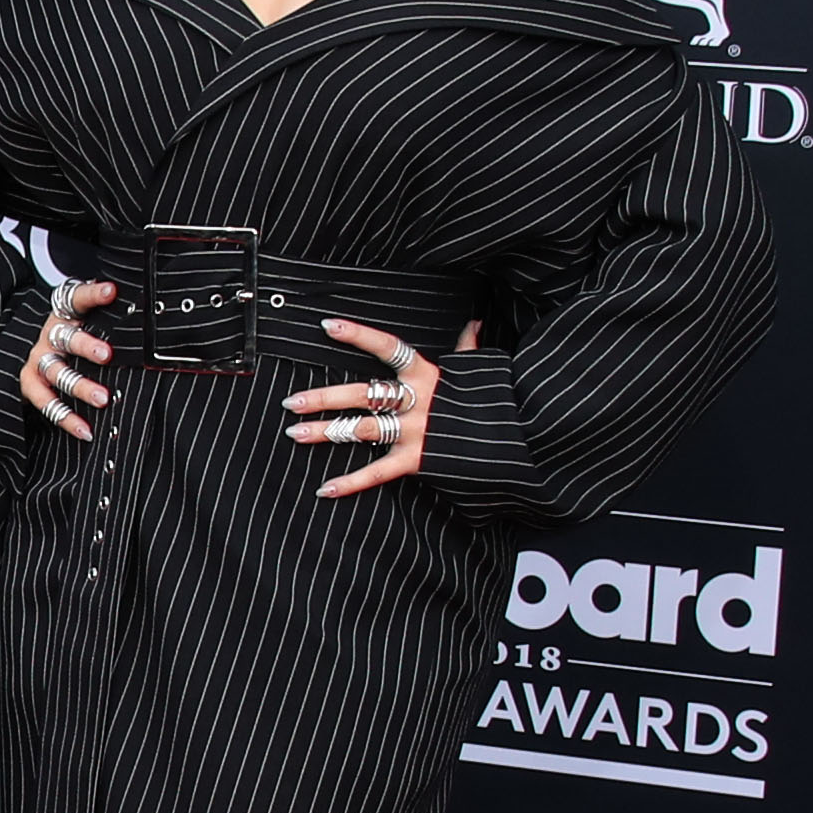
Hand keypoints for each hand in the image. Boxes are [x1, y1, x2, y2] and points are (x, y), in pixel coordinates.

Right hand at [19, 280, 116, 439]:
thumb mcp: (93, 319)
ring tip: (102, 398)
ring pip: (56, 373)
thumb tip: (148, 311)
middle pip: (65, 337)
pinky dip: (66, 418)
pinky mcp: (31, 383)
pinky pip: (46, 403)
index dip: (93, 294)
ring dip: (79, 386)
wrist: (45, 347)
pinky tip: (85, 430)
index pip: (77, 297)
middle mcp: (50, 335)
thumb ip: (113, 316)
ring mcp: (39, 359)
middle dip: (85, 346)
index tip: (111, 292)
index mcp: (65, 313)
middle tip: (107, 355)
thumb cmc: (77, 333)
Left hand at [283, 316, 479, 496]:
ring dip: (326, 431)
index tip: (328, 326)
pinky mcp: (417, 459)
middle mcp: (416, 400)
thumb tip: (473, 324)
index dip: (359, 335)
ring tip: (295, 434)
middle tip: (292, 402)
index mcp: (427, 374)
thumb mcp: (480, 369)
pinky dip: (350, 482)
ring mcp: (416, 430)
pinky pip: (378, 472)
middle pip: (362, 394)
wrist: (521, 433)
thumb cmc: (496, 399)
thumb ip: (468, 347)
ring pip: (362, 429)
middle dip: (324, 398)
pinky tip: (324, 489)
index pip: (388, 347)